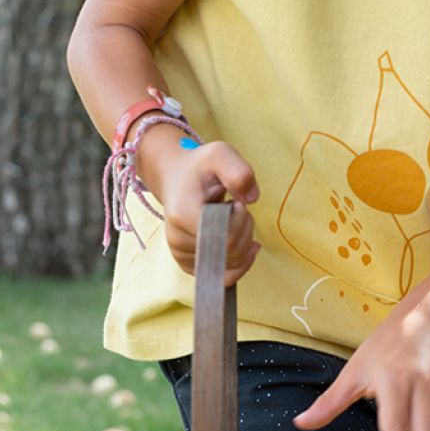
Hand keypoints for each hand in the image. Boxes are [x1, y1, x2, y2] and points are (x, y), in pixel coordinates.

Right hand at [156, 138, 260, 285]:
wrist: (177, 179)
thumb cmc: (200, 168)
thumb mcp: (221, 154)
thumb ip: (239, 171)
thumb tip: (252, 198)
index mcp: (183, 214)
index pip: (227, 236)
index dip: (241, 220)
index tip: (236, 201)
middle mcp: (177, 239)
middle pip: (231, 252)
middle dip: (245, 230)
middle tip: (236, 208)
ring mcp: (181, 255)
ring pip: (230, 265)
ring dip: (243, 244)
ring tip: (232, 221)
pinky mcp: (188, 265)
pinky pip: (223, 277)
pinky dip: (239, 262)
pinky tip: (242, 243)